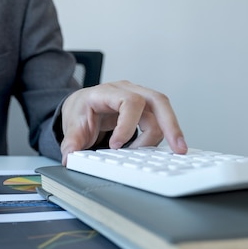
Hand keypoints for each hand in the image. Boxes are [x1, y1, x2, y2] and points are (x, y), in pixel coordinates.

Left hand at [59, 80, 186, 164]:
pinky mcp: (145, 109)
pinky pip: (159, 120)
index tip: (116, 146)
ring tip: (150, 155)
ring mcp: (139, 98)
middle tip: (177, 147)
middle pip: (157, 100)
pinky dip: (160, 136)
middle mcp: (127, 91)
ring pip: (163, 111)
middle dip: (169, 125)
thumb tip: (69, 157)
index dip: (127, 125)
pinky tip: (151, 150)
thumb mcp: (72, 126)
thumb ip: (71, 143)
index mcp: (106, 92)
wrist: (83, 105)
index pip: (128, 101)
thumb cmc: (81, 110)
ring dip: (163, 135)